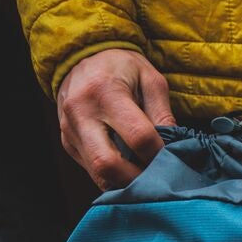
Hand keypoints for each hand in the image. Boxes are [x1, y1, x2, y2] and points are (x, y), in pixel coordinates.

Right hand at [56, 48, 174, 189]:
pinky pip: (91, 171)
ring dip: (125, 183)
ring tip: (145, 178)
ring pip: (98, 174)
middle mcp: (81, 113)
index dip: (159, 154)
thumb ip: (163, 114)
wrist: (81, 58)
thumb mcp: (150, 79)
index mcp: (105, 92)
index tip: (172, 158)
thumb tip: (174, 148)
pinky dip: (113, 177)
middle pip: (107, 164)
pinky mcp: (67, 142)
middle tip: (157, 179)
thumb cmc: (121, 68)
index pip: (138, 137)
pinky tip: (129, 171)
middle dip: (137, 179)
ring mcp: (70, 130)